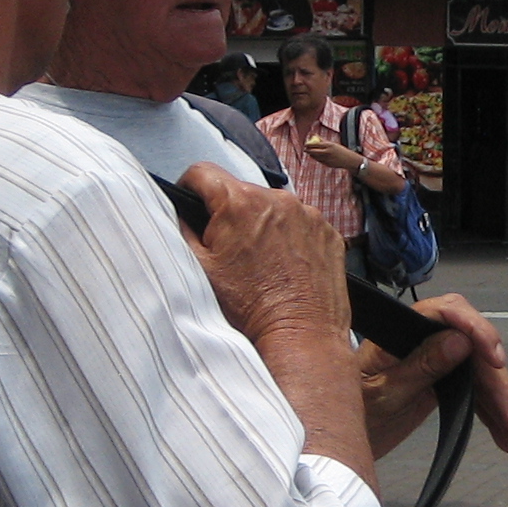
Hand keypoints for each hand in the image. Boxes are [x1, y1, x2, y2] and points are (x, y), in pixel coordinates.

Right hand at [177, 161, 349, 343]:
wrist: (300, 334)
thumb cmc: (250, 308)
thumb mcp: (201, 270)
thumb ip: (183, 231)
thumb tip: (180, 212)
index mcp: (239, 203)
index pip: (203, 172)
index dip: (190, 187)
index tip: (193, 203)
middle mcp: (277, 199)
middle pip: (241, 193)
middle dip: (231, 215)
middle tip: (231, 251)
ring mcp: (308, 214)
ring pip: (273, 208)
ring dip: (263, 225)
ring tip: (262, 262)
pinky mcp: (327, 231)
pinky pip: (301, 223)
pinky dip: (291, 238)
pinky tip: (286, 265)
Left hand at [302, 135, 361, 172]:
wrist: (348, 160)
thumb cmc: (340, 150)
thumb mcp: (333, 144)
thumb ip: (323, 140)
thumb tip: (315, 135)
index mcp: (329, 145)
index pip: (316, 144)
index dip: (309, 144)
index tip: (305, 144)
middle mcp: (328, 152)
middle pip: (314, 151)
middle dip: (308, 150)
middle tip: (305, 149)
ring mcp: (327, 159)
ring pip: (316, 157)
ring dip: (312, 155)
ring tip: (310, 153)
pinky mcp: (328, 164)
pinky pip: (320, 161)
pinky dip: (317, 158)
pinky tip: (316, 157)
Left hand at [357, 292, 507, 460]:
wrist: (334, 439)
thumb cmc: (347, 412)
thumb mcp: (382, 394)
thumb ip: (420, 367)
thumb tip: (458, 341)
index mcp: (403, 331)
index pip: (448, 314)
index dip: (478, 331)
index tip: (495, 358)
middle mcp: (424, 341)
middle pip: (475, 349)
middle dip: (498, 383)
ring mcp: (438, 362)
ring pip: (483, 376)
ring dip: (504, 407)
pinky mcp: (446, 385)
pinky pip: (477, 396)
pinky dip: (494, 418)